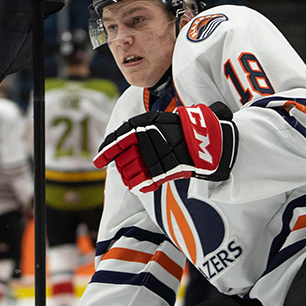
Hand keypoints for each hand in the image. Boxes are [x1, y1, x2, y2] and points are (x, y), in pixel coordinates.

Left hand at [93, 102, 236, 191]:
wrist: (207, 140)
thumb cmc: (184, 128)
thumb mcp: (161, 120)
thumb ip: (142, 127)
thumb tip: (124, 138)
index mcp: (145, 124)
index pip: (119, 138)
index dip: (107, 150)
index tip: (99, 160)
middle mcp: (147, 139)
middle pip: (122, 157)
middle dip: (120, 165)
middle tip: (122, 168)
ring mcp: (154, 155)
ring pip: (129, 171)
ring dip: (128, 175)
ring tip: (132, 176)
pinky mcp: (162, 171)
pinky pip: (141, 182)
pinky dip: (138, 185)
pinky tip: (138, 185)